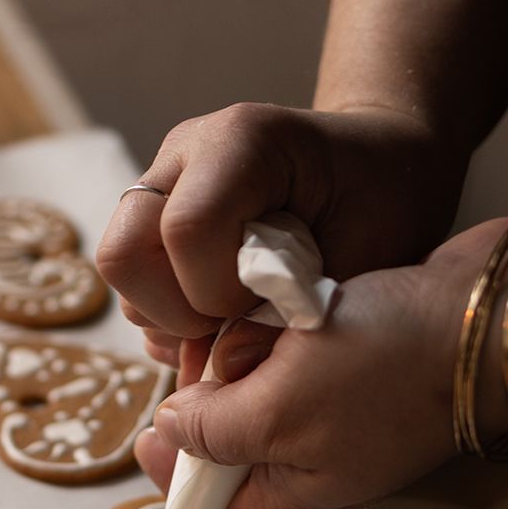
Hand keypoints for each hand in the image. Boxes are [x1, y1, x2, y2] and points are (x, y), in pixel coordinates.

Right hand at [98, 103, 468, 368]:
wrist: (382, 164)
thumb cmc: (385, 201)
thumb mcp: (365, 258)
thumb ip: (294, 314)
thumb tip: (221, 367)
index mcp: (239, 142)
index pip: (186, 229)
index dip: (217, 290)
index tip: (269, 304)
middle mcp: (183, 156)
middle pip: (122, 253)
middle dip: (175, 310)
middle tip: (237, 320)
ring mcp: (162, 185)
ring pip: (122, 275)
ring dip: (172, 315)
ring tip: (237, 316)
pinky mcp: (154, 217)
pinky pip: (136, 283)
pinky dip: (172, 314)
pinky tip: (224, 311)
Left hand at [132, 220, 507, 508]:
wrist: (492, 310)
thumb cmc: (388, 368)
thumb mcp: (279, 410)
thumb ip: (214, 431)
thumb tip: (169, 433)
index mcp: (301, 491)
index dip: (176, 479)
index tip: (148, 432)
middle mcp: (318, 456)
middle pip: (228, 439)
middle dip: (214, 394)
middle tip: (227, 355)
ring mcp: (338, 405)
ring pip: (254, 382)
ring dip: (248, 349)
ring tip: (274, 324)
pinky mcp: (352, 355)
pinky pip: (289, 345)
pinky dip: (280, 324)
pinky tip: (294, 304)